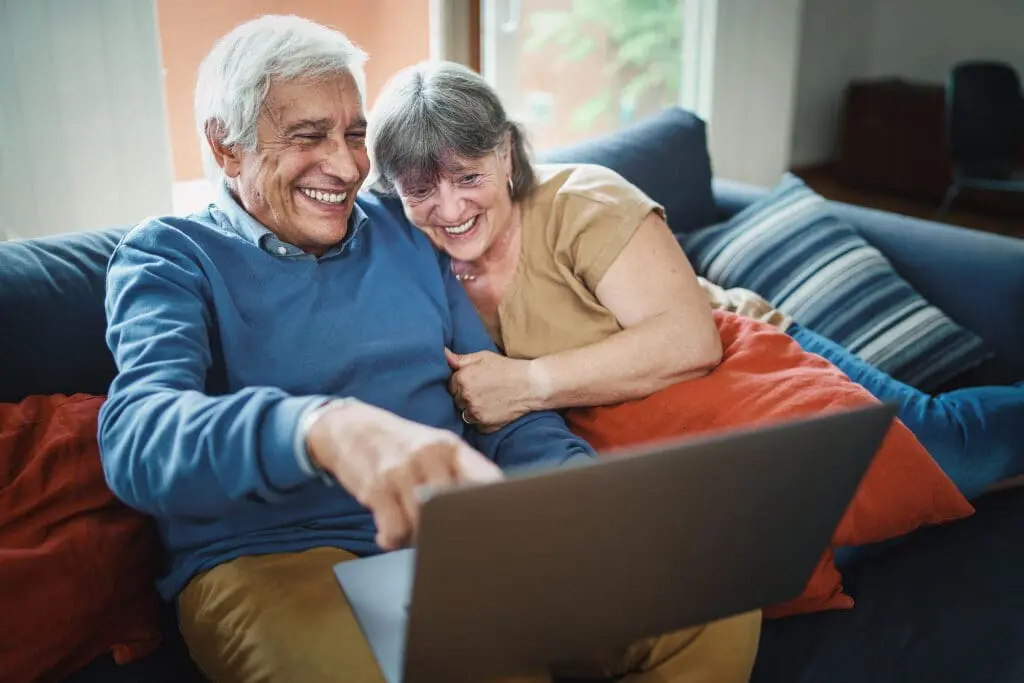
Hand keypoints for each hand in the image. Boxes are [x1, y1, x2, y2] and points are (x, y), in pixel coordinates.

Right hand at [306, 400, 502, 549]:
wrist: (348, 428)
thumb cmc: (399, 445)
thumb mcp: (433, 447)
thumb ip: (460, 472)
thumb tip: (494, 507)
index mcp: (451, 447)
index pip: (487, 479)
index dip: (498, 507)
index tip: (500, 528)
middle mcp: (430, 456)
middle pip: (458, 508)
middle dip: (455, 530)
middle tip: (450, 539)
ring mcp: (402, 472)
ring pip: (427, 524)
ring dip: (421, 538)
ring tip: (413, 531)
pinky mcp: (377, 489)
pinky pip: (396, 531)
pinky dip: (394, 540)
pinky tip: (391, 534)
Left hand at [446, 348, 544, 432]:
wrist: (531, 385)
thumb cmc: (507, 368)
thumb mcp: (483, 357)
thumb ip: (460, 359)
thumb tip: (443, 354)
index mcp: (462, 378)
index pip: (451, 385)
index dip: (462, 384)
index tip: (474, 382)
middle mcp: (465, 396)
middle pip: (457, 400)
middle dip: (466, 397)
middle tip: (483, 391)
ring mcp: (475, 412)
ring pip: (465, 414)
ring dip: (472, 410)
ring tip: (488, 401)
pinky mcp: (485, 425)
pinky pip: (476, 425)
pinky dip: (482, 420)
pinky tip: (493, 411)